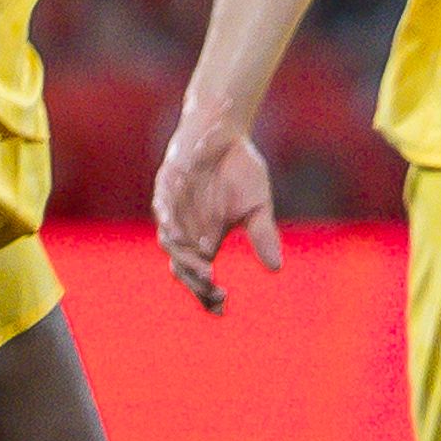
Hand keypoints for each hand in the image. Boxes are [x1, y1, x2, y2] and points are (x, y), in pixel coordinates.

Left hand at [151, 116, 283, 314]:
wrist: (224, 131)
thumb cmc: (240, 169)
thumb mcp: (257, 206)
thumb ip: (262, 235)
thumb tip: (276, 268)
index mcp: (205, 238)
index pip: (200, 273)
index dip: (207, 293)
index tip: (223, 308)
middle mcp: (185, 229)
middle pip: (182, 265)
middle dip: (197, 280)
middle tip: (215, 288)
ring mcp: (172, 209)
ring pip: (170, 241)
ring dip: (184, 257)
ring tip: (204, 268)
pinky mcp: (165, 186)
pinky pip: (163, 209)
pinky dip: (171, 223)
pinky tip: (180, 236)